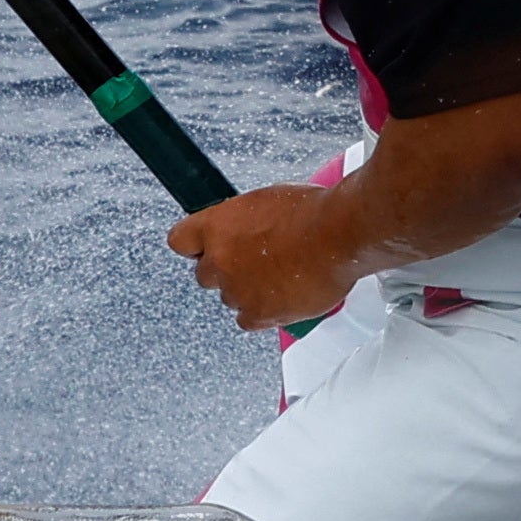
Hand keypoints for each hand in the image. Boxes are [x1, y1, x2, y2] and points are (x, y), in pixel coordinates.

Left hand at [167, 184, 365, 335]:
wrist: (339, 235)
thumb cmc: (314, 212)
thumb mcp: (271, 200)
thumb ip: (247, 221)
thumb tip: (249, 230)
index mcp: (216, 226)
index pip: (180, 240)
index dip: (196, 244)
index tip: (206, 245)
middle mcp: (219, 261)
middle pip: (205, 274)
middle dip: (226, 269)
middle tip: (254, 261)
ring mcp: (237, 291)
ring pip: (230, 297)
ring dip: (248, 289)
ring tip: (280, 275)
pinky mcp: (258, 314)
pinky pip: (248, 319)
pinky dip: (264, 310)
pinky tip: (282, 295)